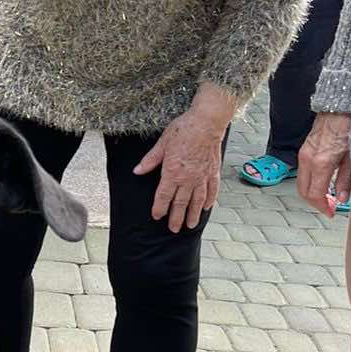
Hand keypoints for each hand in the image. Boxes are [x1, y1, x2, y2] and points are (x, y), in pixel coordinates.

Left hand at [134, 107, 225, 231]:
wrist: (206, 123)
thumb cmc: (183, 130)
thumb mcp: (162, 143)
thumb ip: (150, 160)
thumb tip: (137, 171)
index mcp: (172, 173)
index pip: (163, 196)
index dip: (159, 208)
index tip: (157, 216)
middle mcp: (188, 179)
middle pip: (180, 203)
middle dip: (176, 218)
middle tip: (173, 229)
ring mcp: (202, 177)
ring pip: (197, 201)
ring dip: (193, 214)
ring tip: (190, 225)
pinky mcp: (213, 172)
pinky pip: (211, 190)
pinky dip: (209, 200)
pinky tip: (206, 208)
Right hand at [298, 112, 350, 214]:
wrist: (340, 106)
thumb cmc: (350, 127)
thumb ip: (347, 180)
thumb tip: (343, 198)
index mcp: (321, 163)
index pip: (315, 194)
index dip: (323, 207)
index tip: (332, 212)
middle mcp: (308, 160)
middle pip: (303, 191)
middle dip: (315, 203)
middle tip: (329, 208)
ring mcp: (304, 154)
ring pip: (302, 182)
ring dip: (312, 192)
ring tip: (328, 196)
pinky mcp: (304, 149)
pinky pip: (303, 172)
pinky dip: (311, 181)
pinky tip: (325, 182)